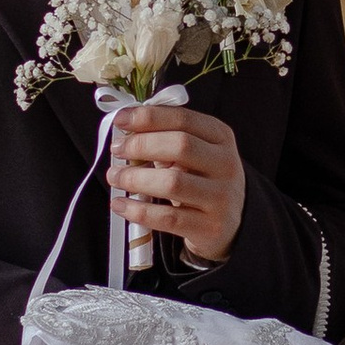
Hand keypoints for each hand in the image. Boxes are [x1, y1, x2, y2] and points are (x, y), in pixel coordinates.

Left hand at [109, 103, 245, 264]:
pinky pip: (168, 218)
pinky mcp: (210, 227)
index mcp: (221, 138)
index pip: (184, 119)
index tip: (121, 120)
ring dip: (135, 178)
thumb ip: (166, 138)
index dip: (149, 117)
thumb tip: (127, 130)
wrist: (229, 223)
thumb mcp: (195, 154)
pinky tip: (121, 205)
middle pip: (181, 146)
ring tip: (115, 177)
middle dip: (141, 145)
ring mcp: (221, 197)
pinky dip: (138, 210)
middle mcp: (225, 165)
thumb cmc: (203, 181)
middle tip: (118, 150)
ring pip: (173, 182)